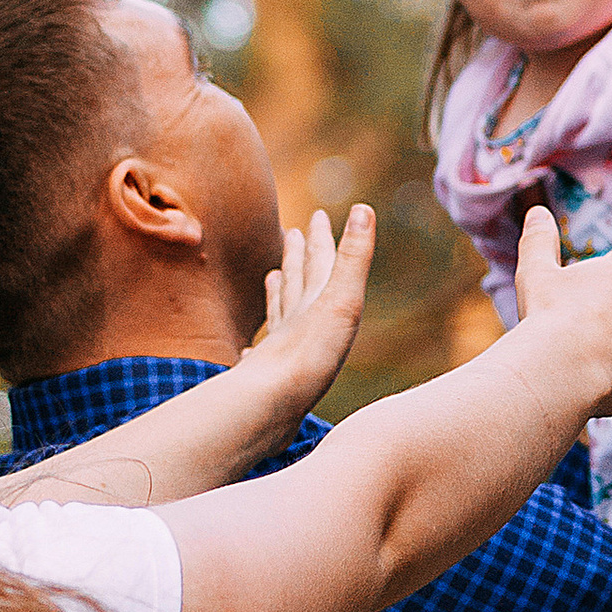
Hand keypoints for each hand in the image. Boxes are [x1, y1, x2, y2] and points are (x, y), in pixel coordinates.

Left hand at [237, 203, 376, 422]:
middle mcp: (292, 321)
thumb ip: (353, 259)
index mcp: (313, 302)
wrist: (270, 404)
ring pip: (277, 313)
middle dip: (297, 256)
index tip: (316, 216)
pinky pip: (262, 357)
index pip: (318, 261)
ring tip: (272, 279)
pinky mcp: (269, 380)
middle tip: (290, 234)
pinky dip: (258, 349)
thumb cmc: (310, 354)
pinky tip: (249, 352)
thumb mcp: (342, 301)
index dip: (320, 238)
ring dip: (277, 293)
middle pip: (294, 280)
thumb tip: (362, 208)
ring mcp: (278, 349)